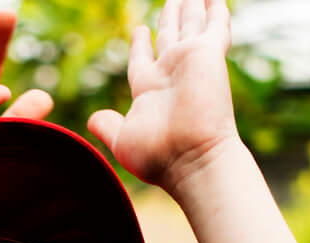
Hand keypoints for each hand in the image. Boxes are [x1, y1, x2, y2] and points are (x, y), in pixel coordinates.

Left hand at [87, 0, 238, 193]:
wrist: (192, 159)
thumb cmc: (158, 157)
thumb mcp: (122, 140)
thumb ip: (107, 126)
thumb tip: (94, 120)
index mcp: (148, 89)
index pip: (143, 58)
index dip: (140, 44)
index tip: (140, 29)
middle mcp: (170, 73)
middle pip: (168, 36)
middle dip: (170, 18)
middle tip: (173, 0)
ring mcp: (191, 62)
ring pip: (191, 24)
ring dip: (192, 7)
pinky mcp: (209, 54)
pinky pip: (215, 26)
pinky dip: (216, 12)